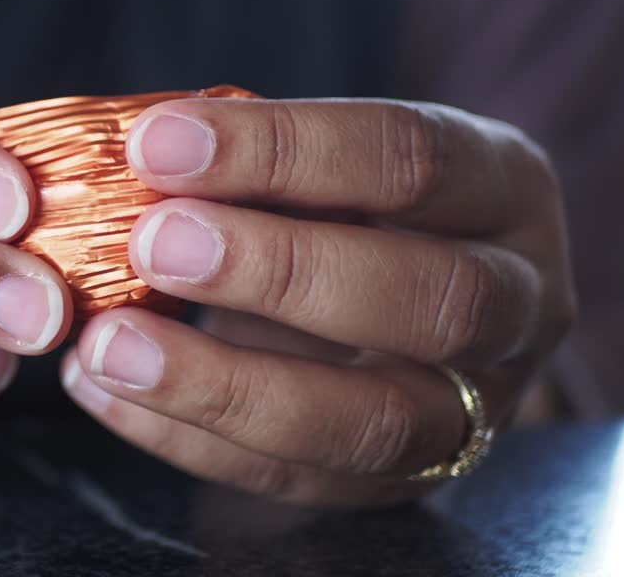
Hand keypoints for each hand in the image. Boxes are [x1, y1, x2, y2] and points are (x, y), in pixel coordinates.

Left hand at [59, 97, 574, 505]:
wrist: (401, 297)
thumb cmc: (354, 205)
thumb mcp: (328, 161)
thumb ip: (256, 161)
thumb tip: (137, 156)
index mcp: (501, 186)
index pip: (412, 159)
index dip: (283, 150)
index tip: (157, 142)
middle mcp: (517, 301)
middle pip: (426, 297)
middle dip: (277, 270)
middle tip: (152, 244)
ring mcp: (475, 406)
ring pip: (374, 422)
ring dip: (224, 384)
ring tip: (110, 345)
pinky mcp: (404, 480)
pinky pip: (299, 479)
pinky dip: (187, 439)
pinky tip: (106, 391)